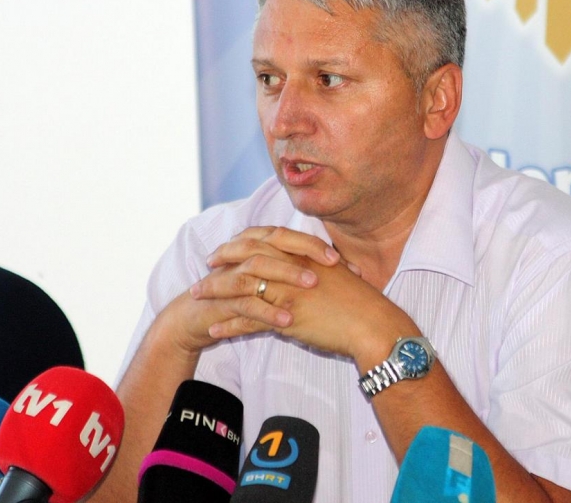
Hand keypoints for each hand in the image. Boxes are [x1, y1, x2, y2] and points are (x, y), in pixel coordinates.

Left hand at [195, 226, 415, 362]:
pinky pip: (249, 320)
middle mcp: (292, 268)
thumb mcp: (336, 274)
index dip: (242, 242)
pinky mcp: (286, 318)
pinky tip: (214, 330)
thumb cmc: (360, 301)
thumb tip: (305, 266)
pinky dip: (229, 324)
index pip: (264, 241)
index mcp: (303, 254)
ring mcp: (287, 292)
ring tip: (197, 297)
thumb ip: (316, 266)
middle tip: (206, 264)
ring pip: (241, 287)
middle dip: (222, 260)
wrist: (373, 323)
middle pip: (246, 258)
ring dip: (216, 292)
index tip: (227, 247)